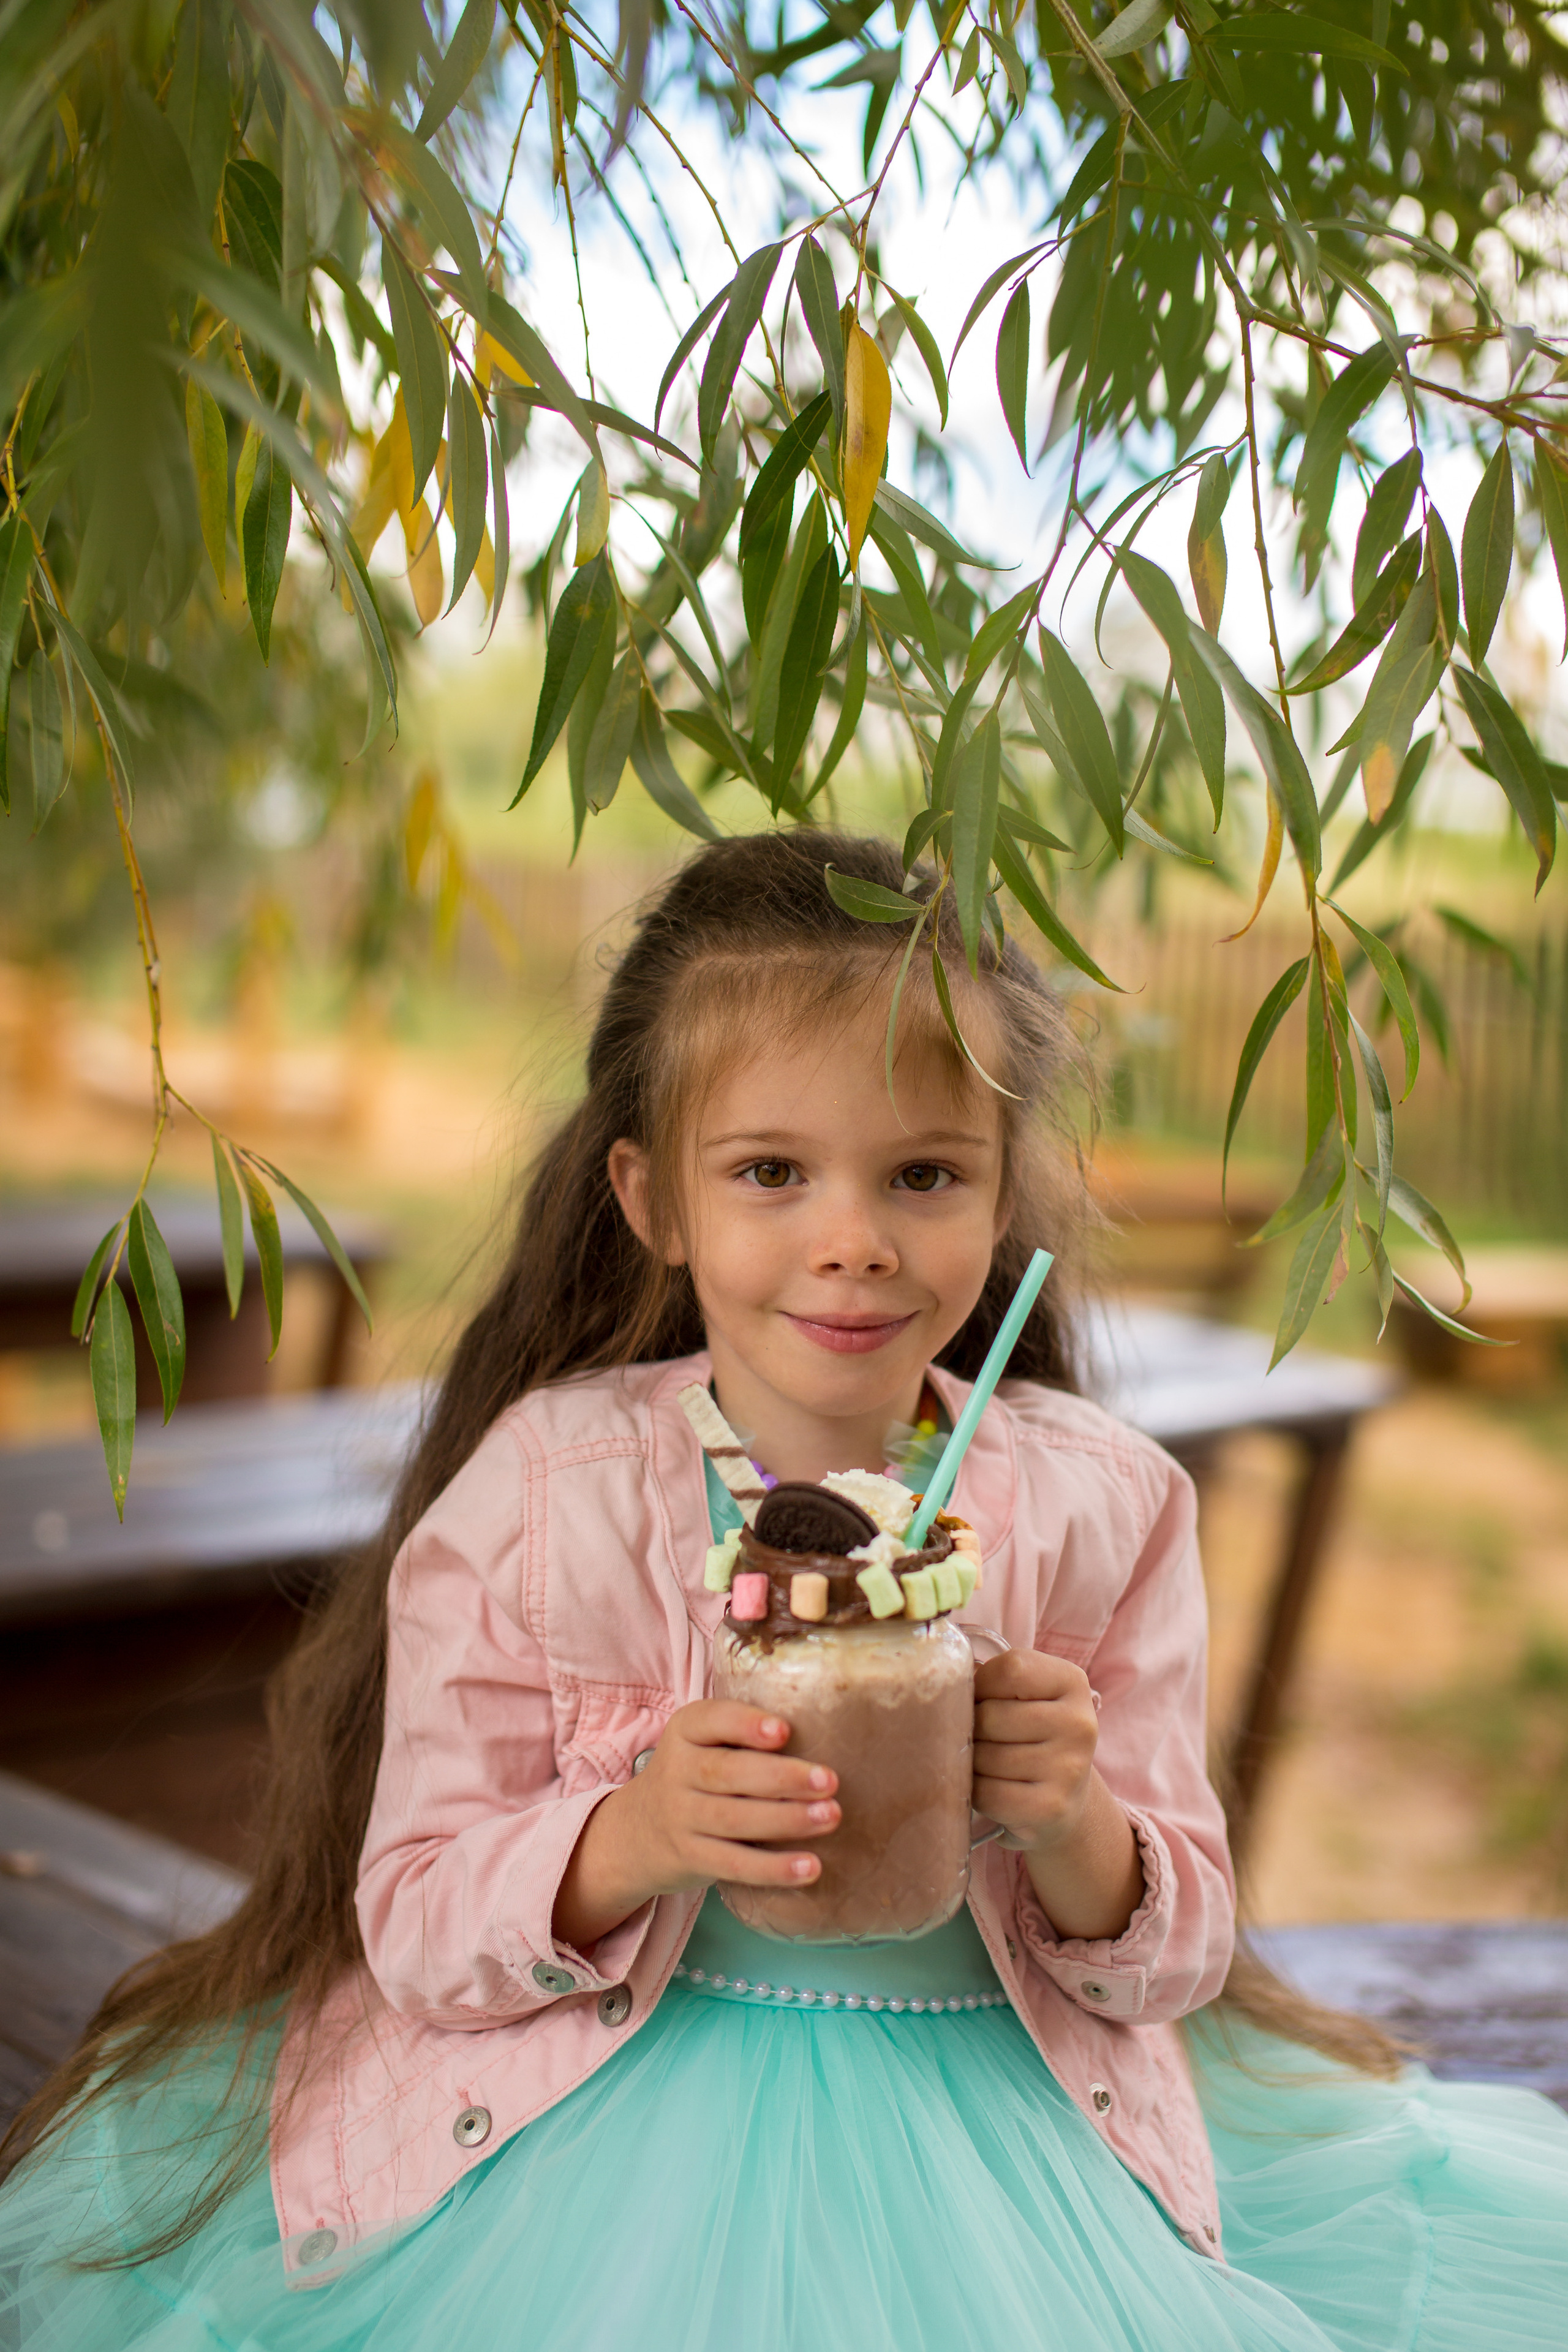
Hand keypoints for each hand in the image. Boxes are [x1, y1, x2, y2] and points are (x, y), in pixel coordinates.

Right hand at [552, 1702, 839, 1949]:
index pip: (712, 1720)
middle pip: (728, 1772)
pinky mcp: (690, 1857)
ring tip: (830, 1816)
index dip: (747, 1724)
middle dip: (782, 1777)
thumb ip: (744, 1734)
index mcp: (685, 1731)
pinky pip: (733, 1864)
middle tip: (829, 1780)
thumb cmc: (694, 1777)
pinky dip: (773, 1867)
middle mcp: (677, 1771)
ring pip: (733, 1819)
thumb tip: (826, 1731)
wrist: (635, 1833)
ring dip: (786, 1820)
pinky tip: (809, 1867)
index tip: (784, 1730)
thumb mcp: (702, 1744)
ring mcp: (680, 1817)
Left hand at [972, 1649, 1098, 1855]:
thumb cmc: (1029, 1737)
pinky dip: (976, 1792)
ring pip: (985, 1757)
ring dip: (972, 1762)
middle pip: (992, 1716)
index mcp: (1072, 1682)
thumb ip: (992, 1680)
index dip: (981, 1684)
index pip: (1010, 1669)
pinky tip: (989, 1788)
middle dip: (972, 1728)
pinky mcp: (1052, 1807)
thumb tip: (947, 1681)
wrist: (1060, 1801)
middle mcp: (1079, 1724)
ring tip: (985, 1764)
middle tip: (979, 1739)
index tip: (981, 1699)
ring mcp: (1069, 1768)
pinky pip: (988, 1793)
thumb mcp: (1024, 1697)